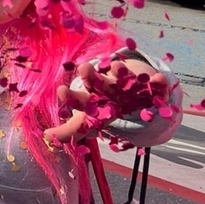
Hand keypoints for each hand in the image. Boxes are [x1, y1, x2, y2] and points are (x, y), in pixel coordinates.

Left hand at [45, 59, 169, 143]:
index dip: (70, 96)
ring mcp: (128, 84)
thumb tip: (45, 137)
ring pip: (122, 77)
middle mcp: (107, 88)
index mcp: (91, 98)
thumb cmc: (103, 109)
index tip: (60, 90)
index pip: (77, 98)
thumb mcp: (87, 122)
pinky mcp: (149, 86)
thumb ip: (69, 131)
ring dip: (120, 71)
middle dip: (91, 76)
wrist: (129, 96)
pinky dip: (158, 82)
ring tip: (117, 66)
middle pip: (97, 82)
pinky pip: (154, 85)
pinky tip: (159, 79)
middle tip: (84, 68)